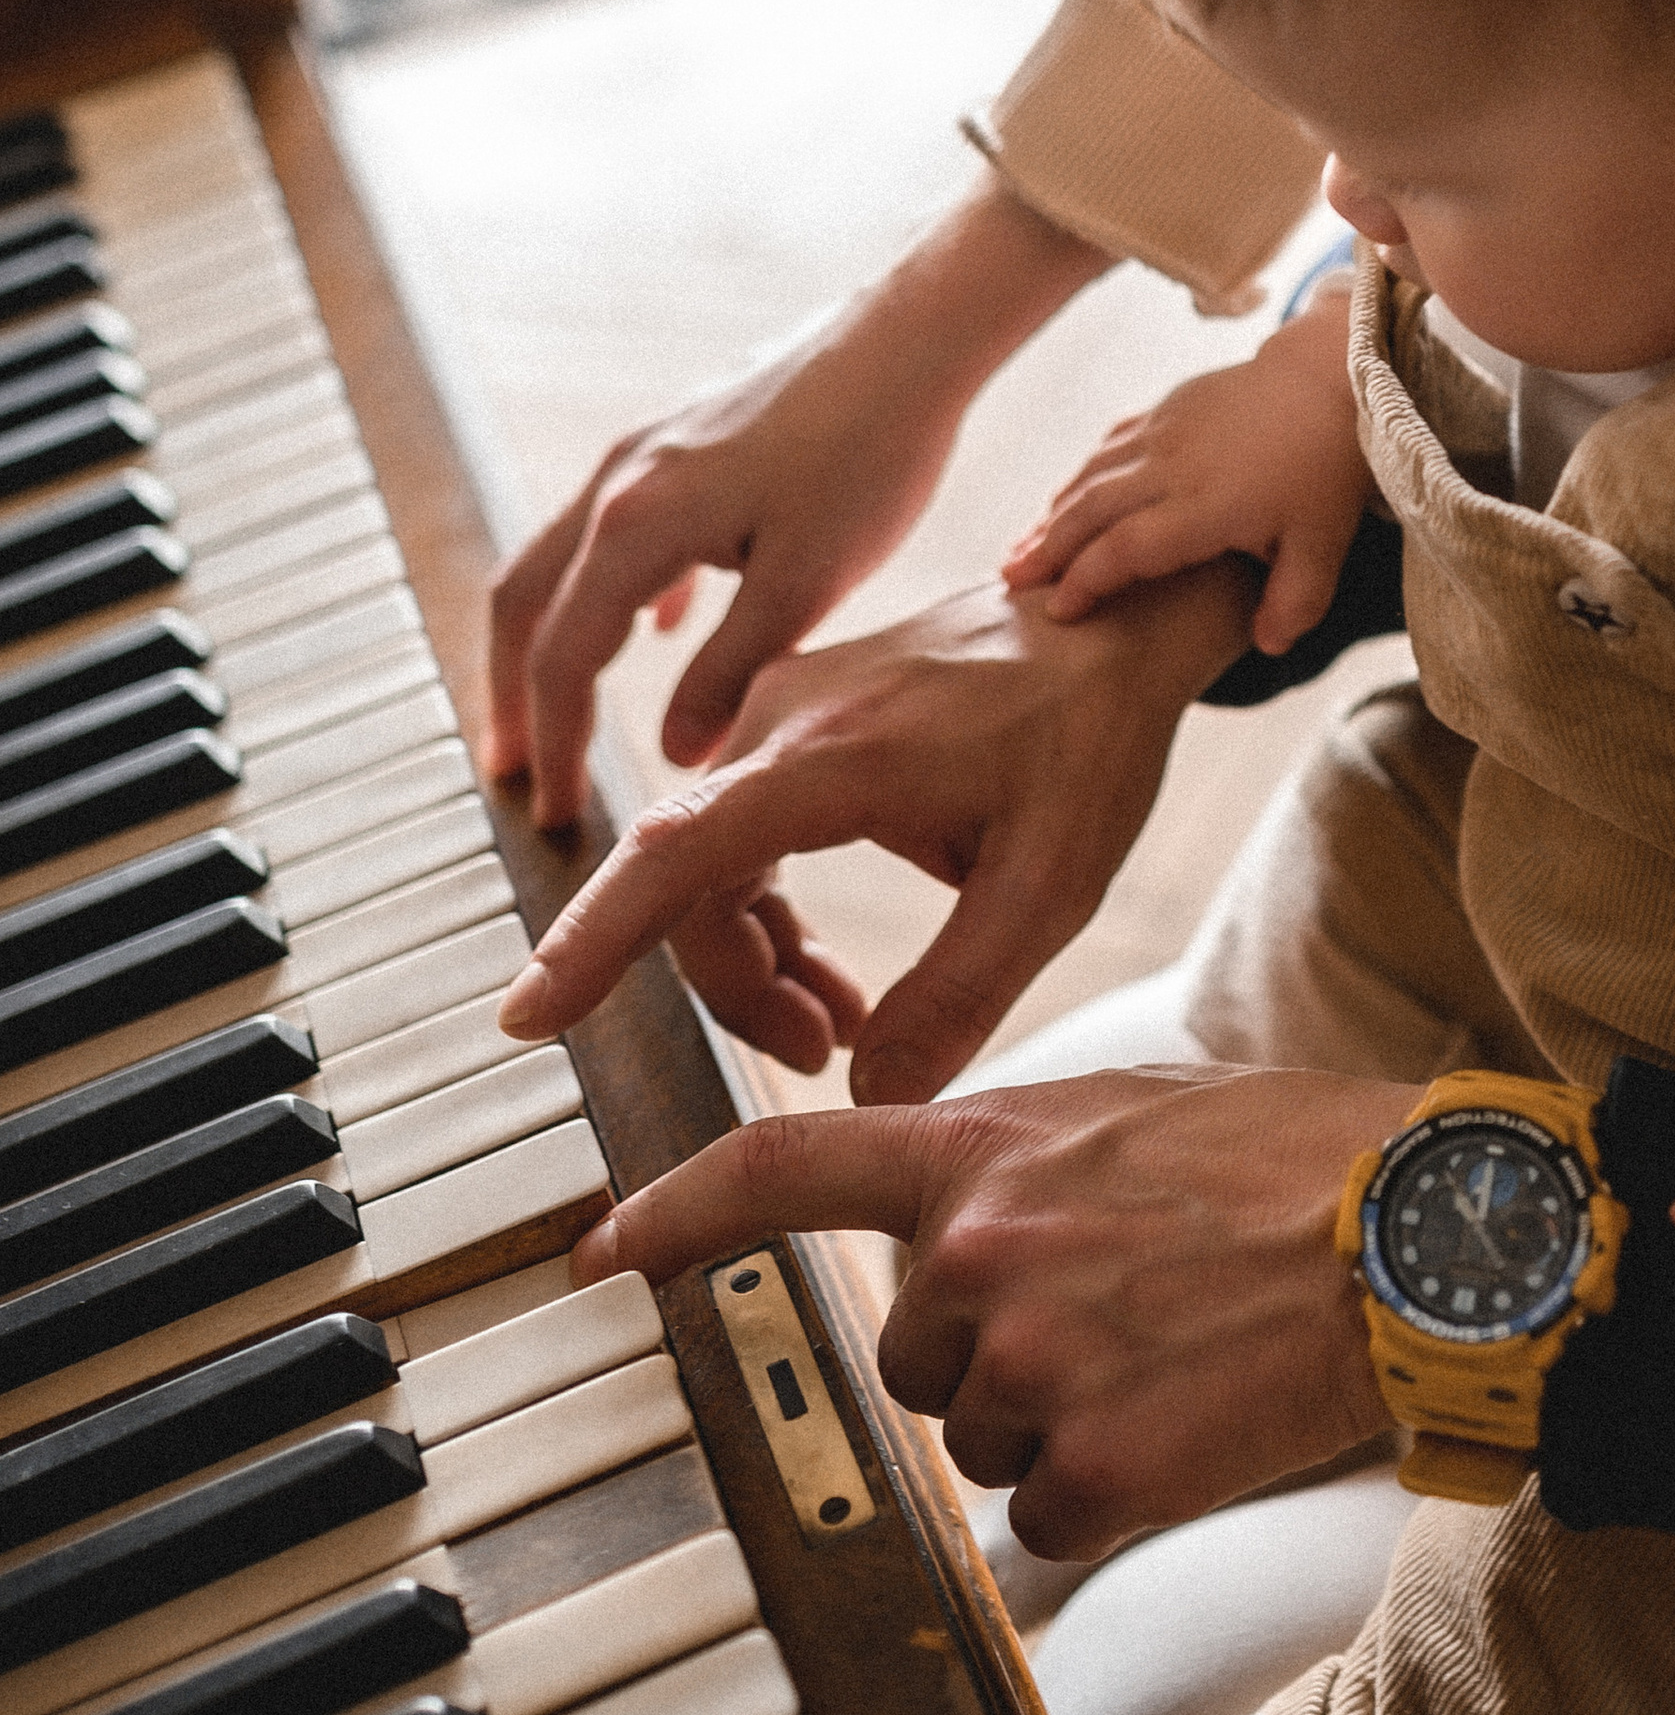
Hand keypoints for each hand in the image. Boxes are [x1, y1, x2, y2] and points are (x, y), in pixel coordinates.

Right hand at [487, 175, 1110, 827]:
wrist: (913, 339)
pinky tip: (660, 628)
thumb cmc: (873, 453)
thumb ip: (730, 673)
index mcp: (637, 523)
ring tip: (561, 715)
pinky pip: (618, 527)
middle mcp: (619, 480)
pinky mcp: (686, 439)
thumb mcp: (808, 585)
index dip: (556, 744)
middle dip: (513, 696)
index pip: (561, 658)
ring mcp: (645, 451)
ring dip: (552, 642)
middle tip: (516, 775)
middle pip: (525, 604)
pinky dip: (612, 590)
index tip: (560, 813)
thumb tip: (676, 754)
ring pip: (562, 562)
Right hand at [501, 563, 1256, 1096]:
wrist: (1106, 620)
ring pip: (710, 867)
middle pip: (691, 887)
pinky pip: (741, 835)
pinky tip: (834, 971)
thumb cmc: (1089, 733)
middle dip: (740, 990)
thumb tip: (866, 1094)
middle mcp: (782, 723)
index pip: (675, 854)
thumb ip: (958, 996)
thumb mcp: (1049, 883)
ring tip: (840, 1027)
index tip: (529, 1014)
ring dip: (757, 959)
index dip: (595, 940)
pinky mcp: (798, 720)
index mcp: (832, 757)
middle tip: (825, 1053)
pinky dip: (770, 912)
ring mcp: (782, 712)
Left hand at [572, 1066, 1412, 1558]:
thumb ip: (1019, 1160)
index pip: (782, 1169)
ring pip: (982, 1441)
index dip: (674, 1212)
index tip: (595, 1252)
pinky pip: (1049, 1517)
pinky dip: (1110, 1494)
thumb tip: (960, 1223)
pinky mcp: (1091, 1468)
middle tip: (1124, 1314)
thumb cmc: (1293, 1162)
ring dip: (1061, 1422)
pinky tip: (1190, 1423)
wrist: (1416, 1237)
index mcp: (982, 1149)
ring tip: (1173, 1354)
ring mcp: (1027, 1363)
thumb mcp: (1129, 1109)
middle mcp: (978, 1251)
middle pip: (914, 1358)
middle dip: (996, 1355)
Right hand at [1002, 291, 1368, 655]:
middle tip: (1011, 583)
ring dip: (1052, 514)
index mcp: (1207, 503)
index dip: (1089, 578)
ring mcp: (1164, 430)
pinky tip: (1061, 501)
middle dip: (1048, 548)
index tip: (1059, 610)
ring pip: (1091, 475)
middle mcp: (1174, 464)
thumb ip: (1296, 602)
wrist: (1330, 379)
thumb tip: (1268, 646)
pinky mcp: (1165, 408)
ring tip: (1021, 552)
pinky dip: (1077, 478)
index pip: (1130, 546)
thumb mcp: (1324, 544)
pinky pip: (1107, 446)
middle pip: (1092, 509)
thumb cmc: (1326, 468)